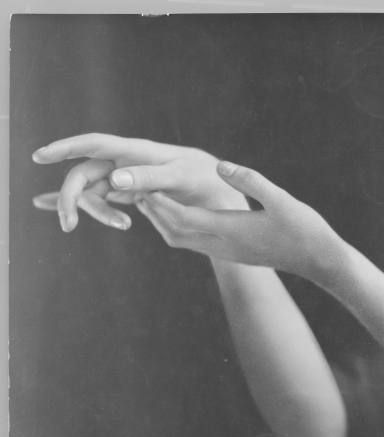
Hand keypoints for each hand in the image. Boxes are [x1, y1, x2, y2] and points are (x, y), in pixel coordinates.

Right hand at [32, 133, 246, 231]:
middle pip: (87, 174)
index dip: (66, 148)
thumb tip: (113, 179)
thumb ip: (150, 177)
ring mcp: (132, 179)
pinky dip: (93, 210)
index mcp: (138, 152)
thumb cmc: (208, 181)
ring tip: (124, 225)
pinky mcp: (136, 194)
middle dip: (73, 197)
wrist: (224, 194)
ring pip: (97, 192)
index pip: (95, 144)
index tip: (39, 156)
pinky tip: (71, 216)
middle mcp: (130, 162)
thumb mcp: (183, 178)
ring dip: (98, 211)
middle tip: (68, 225)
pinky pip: (108, 201)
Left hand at [137, 161, 346, 284]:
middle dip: (155, 212)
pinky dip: (178, 227)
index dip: (162, 202)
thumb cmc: (304, 228)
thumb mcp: (282, 200)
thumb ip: (250, 181)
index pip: (185, 217)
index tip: (144, 184)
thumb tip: (220, 166)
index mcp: (232, 230)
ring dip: (164, 221)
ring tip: (151, 199)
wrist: (317, 261)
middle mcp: (223, 245)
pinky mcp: (231, 254)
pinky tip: (179, 212)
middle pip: (176, 232)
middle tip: (137, 190)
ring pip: (182, 241)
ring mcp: (226, 253)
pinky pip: (194, 243)